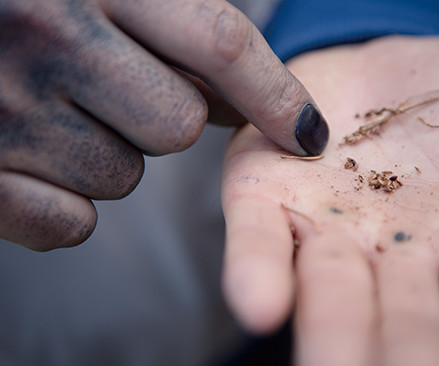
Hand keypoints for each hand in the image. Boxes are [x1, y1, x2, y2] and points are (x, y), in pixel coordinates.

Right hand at [0, 0, 327, 249]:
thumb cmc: (30, 8)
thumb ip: (175, 27)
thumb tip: (242, 105)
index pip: (221, 43)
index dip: (276, 94)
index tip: (310, 134)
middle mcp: (45, 36)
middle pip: (180, 125)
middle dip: (164, 119)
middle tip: (117, 93)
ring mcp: (5, 111)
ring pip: (124, 177)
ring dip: (109, 156)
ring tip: (60, 117)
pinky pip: (72, 224)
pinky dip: (65, 204)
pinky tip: (35, 162)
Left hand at [221, 36, 438, 365]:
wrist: (382, 66)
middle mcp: (394, 255)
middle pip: (403, 326)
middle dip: (400, 361)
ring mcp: (327, 231)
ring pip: (329, 294)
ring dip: (332, 333)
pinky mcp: (267, 198)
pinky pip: (261, 240)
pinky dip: (258, 270)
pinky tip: (261, 304)